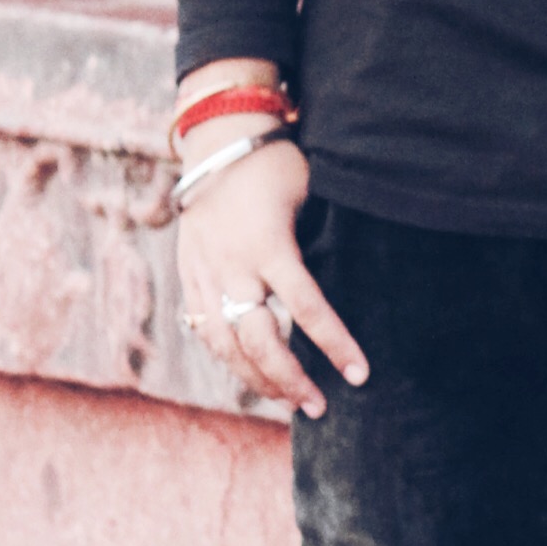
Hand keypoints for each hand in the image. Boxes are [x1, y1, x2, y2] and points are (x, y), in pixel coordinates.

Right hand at [175, 131, 368, 418]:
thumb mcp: (310, 196)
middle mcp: (232, 264)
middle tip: (318, 407)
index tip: (358, 375)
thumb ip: (323, 242)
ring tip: (287, 400)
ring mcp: (203, 271)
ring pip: (223, 344)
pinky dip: (227, 355)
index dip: (334, 345)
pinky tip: (250, 372)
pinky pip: (203, 327)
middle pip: (257, 341)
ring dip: (255, 378)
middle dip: (289, 380)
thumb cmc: (276, 164)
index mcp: (269, 245)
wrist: (217, 139)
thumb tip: (357, 285)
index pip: (306, 308)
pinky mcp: (188, 272)